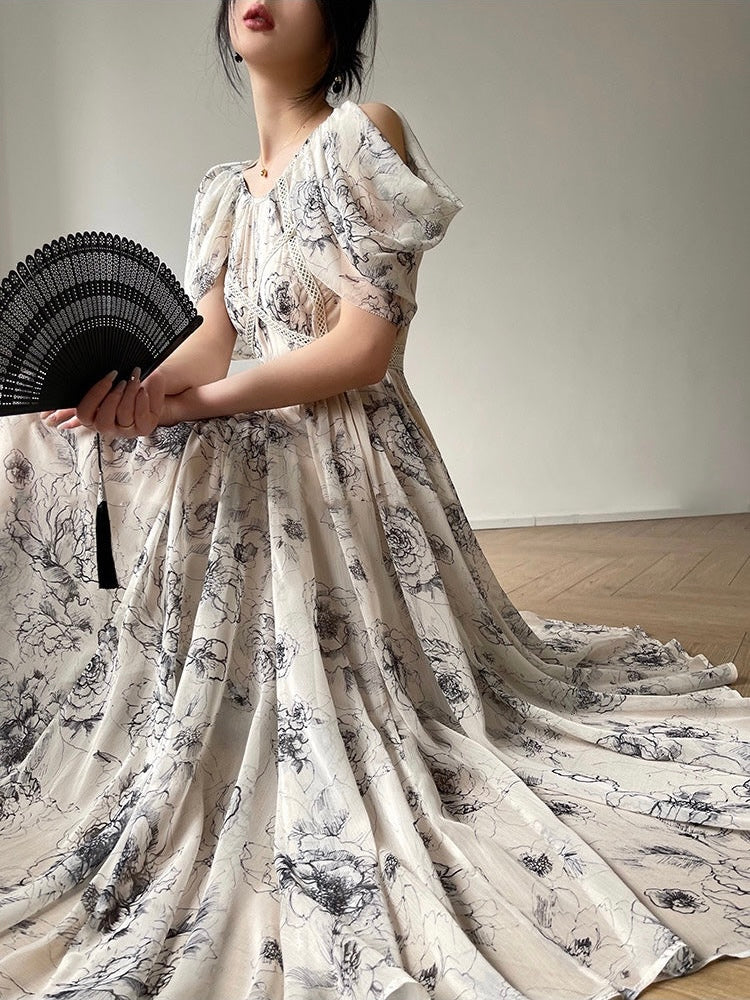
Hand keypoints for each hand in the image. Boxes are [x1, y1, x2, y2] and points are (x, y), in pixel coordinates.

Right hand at [40, 367, 167, 437]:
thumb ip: (77, 394)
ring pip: (124, 416)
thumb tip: (47, 410)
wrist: (149, 386)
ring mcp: (126, 430)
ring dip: (129, 394)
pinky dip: (142, 401)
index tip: (108, 376)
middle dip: (112, 398)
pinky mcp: (145, 428)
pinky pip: (141, 418)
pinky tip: (142, 390)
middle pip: (103, 422)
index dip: (95, 395)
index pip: (84, 414)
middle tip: (121, 380)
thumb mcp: (100, 386)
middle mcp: (108, 428)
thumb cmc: (121, 384)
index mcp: (92, 418)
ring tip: (134, 377)